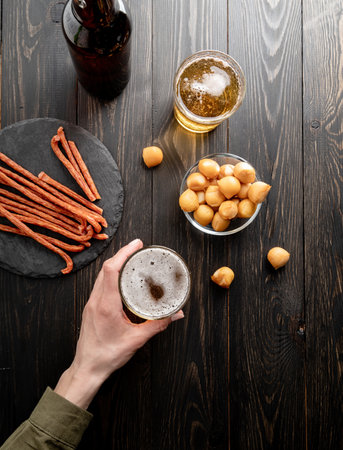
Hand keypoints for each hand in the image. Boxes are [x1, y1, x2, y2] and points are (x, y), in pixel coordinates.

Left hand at [54, 239, 183, 408]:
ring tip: (131, 259)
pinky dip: (111, 275)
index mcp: (106, 305)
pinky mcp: (91, 307)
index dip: (124, 253)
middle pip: (106, 268)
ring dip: (116, 264)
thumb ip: (158, 325)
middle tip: (138, 247)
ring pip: (101, 275)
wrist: (88, 368)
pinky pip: (100, 284)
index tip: (136, 245)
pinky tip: (121, 278)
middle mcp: (96, 300)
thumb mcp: (137, 340)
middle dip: (122, 254)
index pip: (111, 270)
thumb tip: (175, 314)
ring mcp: (91, 303)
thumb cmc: (107, 355)